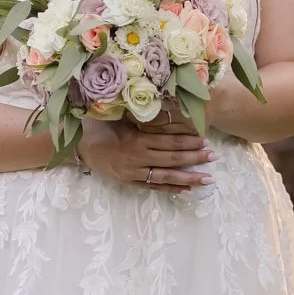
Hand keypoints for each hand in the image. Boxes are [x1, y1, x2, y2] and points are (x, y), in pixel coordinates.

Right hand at [77, 110, 211, 191]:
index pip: (170, 142)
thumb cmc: (99, 127)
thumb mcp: (119, 117)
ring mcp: (135, 172)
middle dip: (195, 158)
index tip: (205, 140)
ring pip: (167, 176)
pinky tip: (186, 189)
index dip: (189, 141)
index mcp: (137, 140)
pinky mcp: (130, 181)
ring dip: (189, 177)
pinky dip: (171, 188)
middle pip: (173, 159)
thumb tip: (164, 105)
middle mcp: (139, 158)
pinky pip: (154, 187)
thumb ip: (141, 117)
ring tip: (207, 179)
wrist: (79, 147)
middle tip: (214, 157)